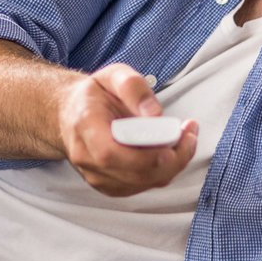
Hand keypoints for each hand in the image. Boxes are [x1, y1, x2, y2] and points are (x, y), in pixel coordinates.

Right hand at [57, 62, 197, 196]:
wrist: (72, 114)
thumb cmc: (95, 95)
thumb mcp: (114, 75)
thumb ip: (134, 88)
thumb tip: (155, 114)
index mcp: (84, 126)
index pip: (110, 152)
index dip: (143, 156)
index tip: (172, 144)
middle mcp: (86, 156)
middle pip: (131, 173)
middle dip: (169, 159)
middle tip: (189, 135)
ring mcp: (96, 175)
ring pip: (141, 182)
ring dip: (172, 165)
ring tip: (185, 138)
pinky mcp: (109, 185)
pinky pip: (142, 185)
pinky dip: (163, 171)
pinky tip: (172, 151)